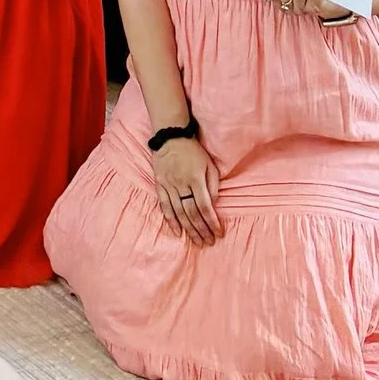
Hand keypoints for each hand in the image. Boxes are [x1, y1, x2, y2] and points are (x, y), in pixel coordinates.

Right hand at [151, 129, 221, 243]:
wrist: (171, 136)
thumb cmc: (194, 151)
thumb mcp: (209, 165)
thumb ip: (213, 186)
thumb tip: (213, 206)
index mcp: (196, 178)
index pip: (205, 206)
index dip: (212, 222)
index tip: (219, 234)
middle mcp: (181, 183)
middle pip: (192, 212)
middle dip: (201, 230)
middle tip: (208, 243)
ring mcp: (169, 185)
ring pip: (179, 212)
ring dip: (189, 229)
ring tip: (197, 242)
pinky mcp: (159, 184)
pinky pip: (164, 205)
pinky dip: (170, 220)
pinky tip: (177, 232)